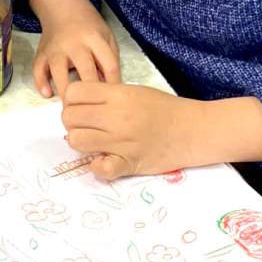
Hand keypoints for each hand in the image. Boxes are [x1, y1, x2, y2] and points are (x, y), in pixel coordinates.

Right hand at [30, 0, 120, 102]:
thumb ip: (110, 58)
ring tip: (71, 109)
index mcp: (94, 39)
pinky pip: (38, 69)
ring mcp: (56, 49)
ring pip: (59, 73)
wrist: (62, 5)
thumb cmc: (88, 26)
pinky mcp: (42, 53)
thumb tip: (109, 88)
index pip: (109, 65)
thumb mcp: (106, 35)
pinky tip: (47, 94)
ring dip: (66, 93)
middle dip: (91, 94)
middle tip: (94, 112)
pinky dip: (41, 82)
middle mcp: (75, 44)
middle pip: (85, 72)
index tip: (114, 99)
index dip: (114, 84)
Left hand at [61, 78, 206, 178]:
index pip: (73, 93)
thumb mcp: (135, 92)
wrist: (192, 130)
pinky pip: (99, 169)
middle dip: (72, 122)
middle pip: (69, 117)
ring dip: (80, 143)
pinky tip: (104, 160)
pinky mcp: (128, 163)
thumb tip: (80, 105)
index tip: (81, 108)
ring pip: (77, 141)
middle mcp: (116, 116)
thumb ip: (108, 96)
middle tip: (85, 127)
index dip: (72, 100)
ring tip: (93, 143)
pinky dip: (97, 166)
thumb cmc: (164, 109)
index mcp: (117, 95)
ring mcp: (121, 141)